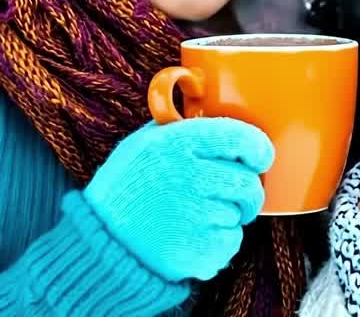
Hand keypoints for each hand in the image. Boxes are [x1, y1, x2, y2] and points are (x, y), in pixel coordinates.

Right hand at [83, 118, 272, 282]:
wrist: (100, 242)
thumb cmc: (127, 186)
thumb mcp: (146, 141)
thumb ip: (184, 127)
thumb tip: (218, 110)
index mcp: (178, 142)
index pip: (242, 137)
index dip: (259, 149)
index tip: (260, 158)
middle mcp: (190, 175)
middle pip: (248, 182)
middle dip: (246, 191)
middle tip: (229, 195)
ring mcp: (197, 215)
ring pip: (240, 213)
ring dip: (226, 216)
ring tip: (192, 217)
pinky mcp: (201, 249)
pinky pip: (231, 242)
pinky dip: (218, 243)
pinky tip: (189, 238)